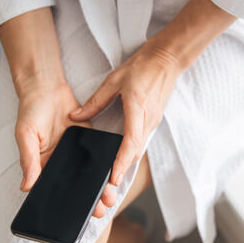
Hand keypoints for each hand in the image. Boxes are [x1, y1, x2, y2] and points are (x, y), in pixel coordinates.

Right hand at [15, 81, 116, 217]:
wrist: (47, 87)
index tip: (75, 217)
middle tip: (99, 211)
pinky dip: (105, 166)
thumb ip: (28, 159)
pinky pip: (97, 157)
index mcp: (42, 165)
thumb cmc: (30, 111)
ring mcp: (75, 153)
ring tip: (108, 197)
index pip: (53, 190)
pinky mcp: (88, 141)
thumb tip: (26, 185)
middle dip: (87, 199)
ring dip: (98, 186)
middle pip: (75, 185)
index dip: (64, 203)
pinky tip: (113, 174)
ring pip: (88, 175)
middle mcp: (60, 162)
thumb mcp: (26, 135)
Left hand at [68, 43, 183, 185]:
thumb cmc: (143, 66)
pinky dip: (132, 150)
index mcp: (137, 109)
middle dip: (123, 169)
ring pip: (139, 147)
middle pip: (135, 151)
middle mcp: (148, 120)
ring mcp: (153, 121)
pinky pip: (142, 140)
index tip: (113, 177)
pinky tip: (122, 155)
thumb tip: (76, 116)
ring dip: (127, 161)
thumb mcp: (114, 80)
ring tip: (112, 173)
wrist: (168, 59)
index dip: (121, 162)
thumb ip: (95, 101)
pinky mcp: (153, 120)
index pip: (131, 143)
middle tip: (108, 183)